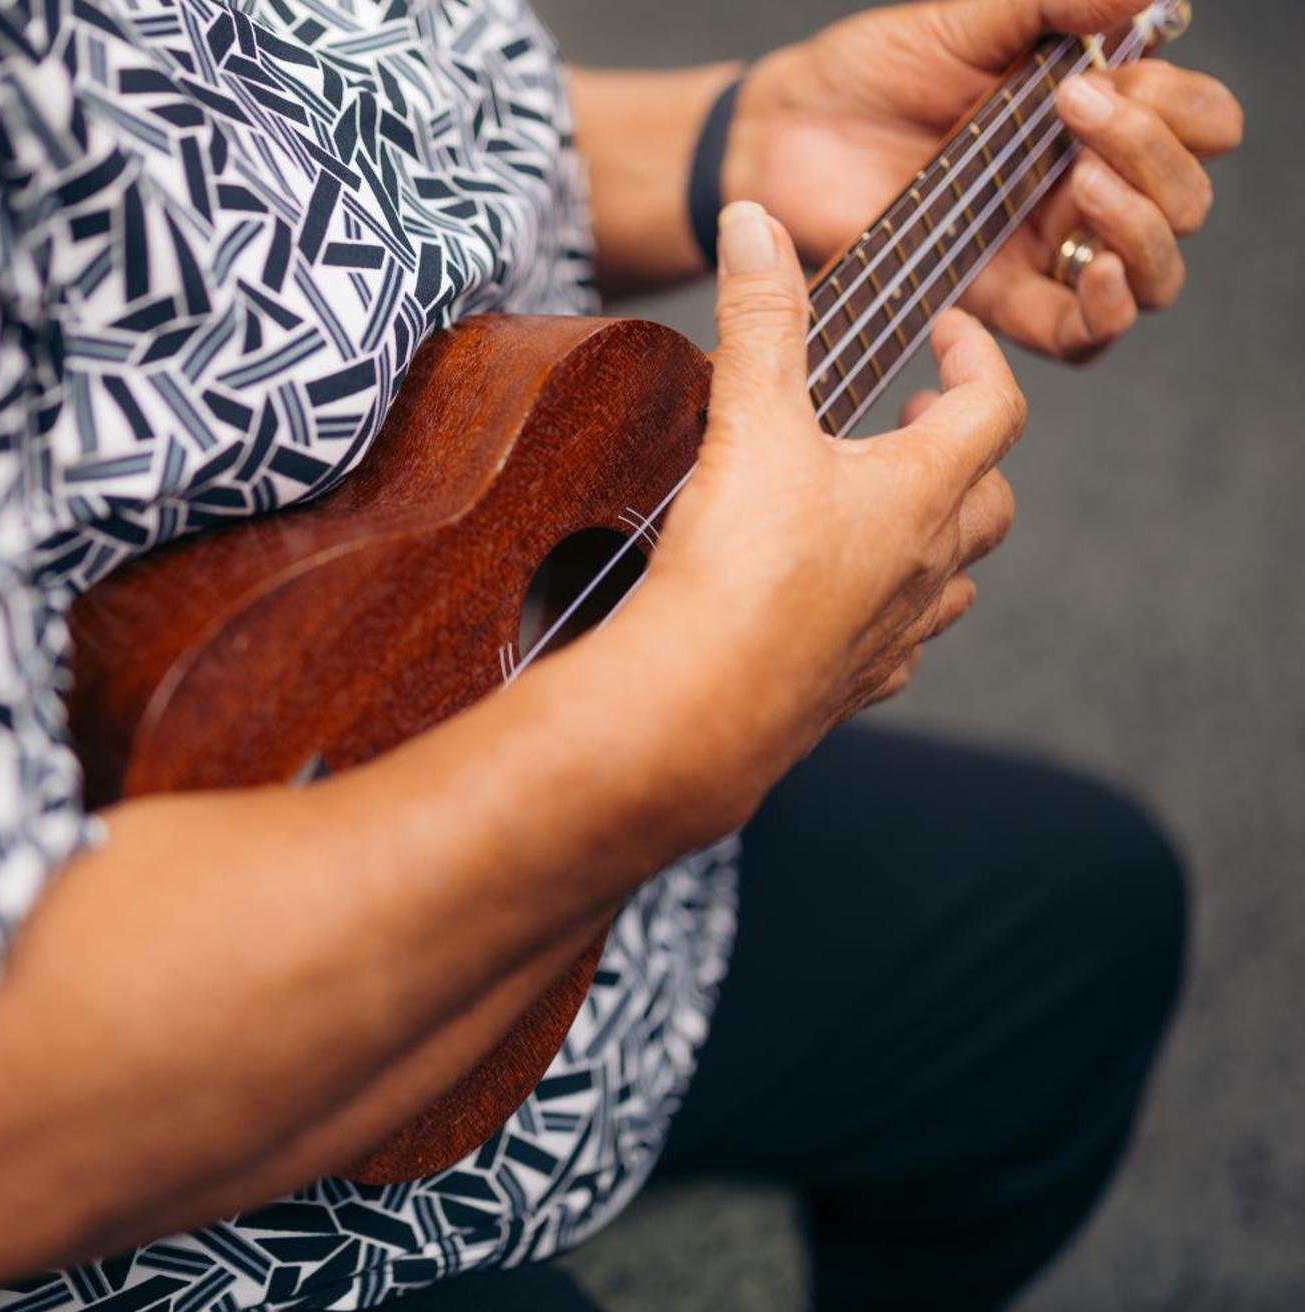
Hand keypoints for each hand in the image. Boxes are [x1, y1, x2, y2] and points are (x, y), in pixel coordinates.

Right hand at [647, 203, 1022, 766]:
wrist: (703, 702)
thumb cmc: (740, 567)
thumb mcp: (750, 418)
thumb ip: (759, 317)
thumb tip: (757, 222)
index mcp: (921, 490)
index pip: (994, 407)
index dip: (978, 357)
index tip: (948, 330)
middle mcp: (926, 564)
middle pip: (991, 498)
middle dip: (965, 447)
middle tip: (919, 415)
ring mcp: (896, 634)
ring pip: (956, 579)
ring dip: (941, 535)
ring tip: (894, 508)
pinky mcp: (852, 687)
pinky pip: (902, 650)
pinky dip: (893, 616)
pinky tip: (851, 606)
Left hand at [729, 0, 1242, 362]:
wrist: (783, 135)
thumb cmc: (871, 75)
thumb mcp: (966, 22)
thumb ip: (1052, 3)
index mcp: (1094, 119)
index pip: (1200, 125)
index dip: (1179, 108)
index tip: (1106, 76)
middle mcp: (1083, 189)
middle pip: (1187, 201)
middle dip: (1155, 157)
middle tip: (1077, 114)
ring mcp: (1042, 251)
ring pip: (1153, 275)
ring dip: (1143, 231)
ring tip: (1083, 182)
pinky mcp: (995, 304)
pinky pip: (1082, 335)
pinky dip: (1107, 311)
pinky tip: (1091, 270)